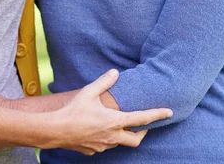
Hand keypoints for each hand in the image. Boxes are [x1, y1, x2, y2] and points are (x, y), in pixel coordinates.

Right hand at [47, 69, 171, 154]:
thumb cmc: (72, 111)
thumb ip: (104, 82)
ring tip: (119, 123)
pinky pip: (105, 145)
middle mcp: (112, 137)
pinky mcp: (93, 151)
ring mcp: (103, 146)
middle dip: (143, 132)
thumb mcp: (88, 92)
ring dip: (123, 134)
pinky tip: (99, 129)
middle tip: (144, 124)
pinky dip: (108, 138)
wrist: (55, 131)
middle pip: (136, 139)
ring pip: (120, 143)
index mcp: (114, 121)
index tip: (169, 112)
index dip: (157, 114)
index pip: (142, 119)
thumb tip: (116, 72)